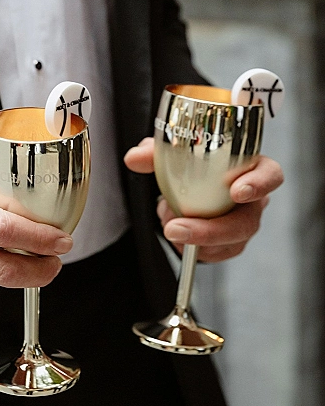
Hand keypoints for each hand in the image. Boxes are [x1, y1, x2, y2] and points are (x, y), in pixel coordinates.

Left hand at [124, 137, 283, 262]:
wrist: (187, 185)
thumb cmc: (190, 163)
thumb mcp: (172, 153)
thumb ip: (155, 153)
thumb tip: (134, 158)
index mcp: (250, 168)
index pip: (270, 175)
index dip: (259, 185)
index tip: (236, 192)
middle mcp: (253, 199)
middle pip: (246, 222)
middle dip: (211, 230)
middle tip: (176, 228)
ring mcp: (243, 224)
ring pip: (229, 242)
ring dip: (195, 240)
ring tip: (168, 225)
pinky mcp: (229, 244)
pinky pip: (215, 253)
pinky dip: (191, 248)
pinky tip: (176, 237)